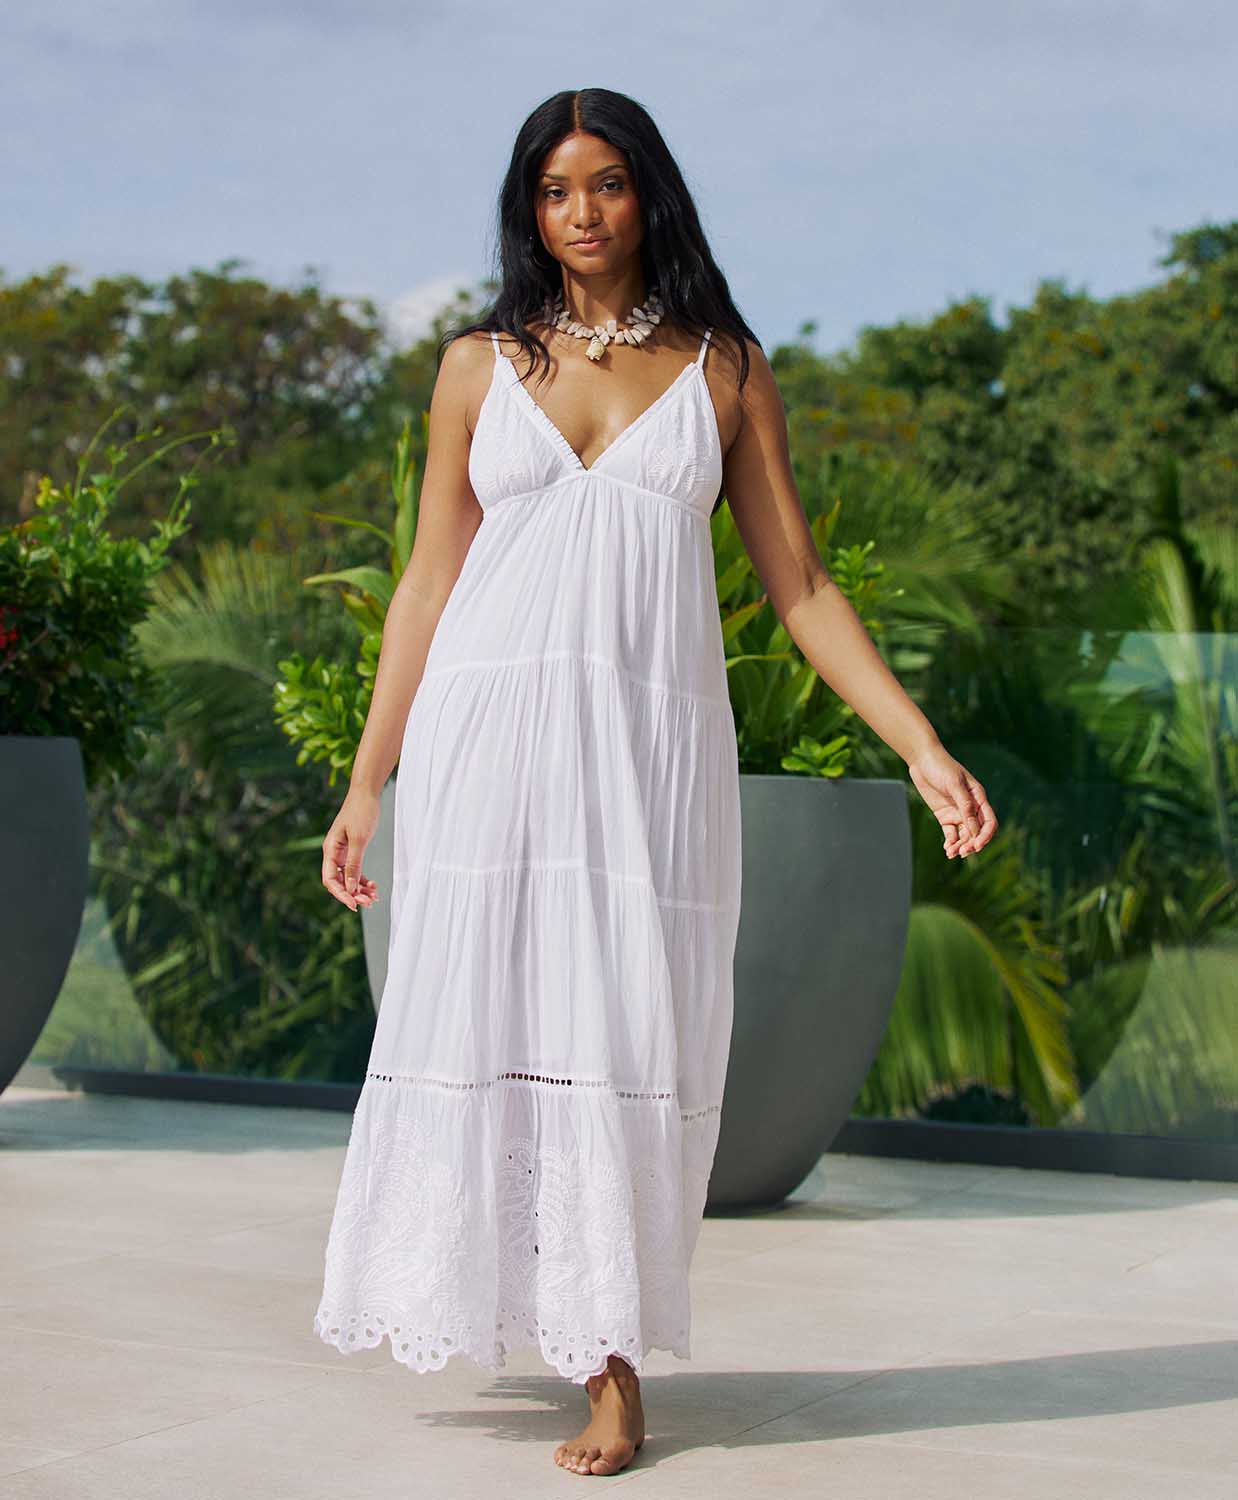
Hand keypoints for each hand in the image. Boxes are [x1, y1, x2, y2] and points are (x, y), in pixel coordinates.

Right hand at [322, 787, 381, 910]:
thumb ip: (353, 864)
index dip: (341, 894)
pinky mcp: (352, 849)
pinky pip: (354, 870)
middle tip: (370, 902)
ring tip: (374, 896)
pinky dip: (363, 879)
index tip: (355, 904)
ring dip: (359, 889)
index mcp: (330, 850)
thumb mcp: (359, 839)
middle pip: (338, 881)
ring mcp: (342, 852)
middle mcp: (333, 853)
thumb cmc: (362, 812)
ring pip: (348, 877)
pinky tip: (373, 886)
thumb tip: (350, 887)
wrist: (367, 792)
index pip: (330, 880)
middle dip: (353, 894)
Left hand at [906, 741, 996, 858]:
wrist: (922, 759)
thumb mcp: (955, 785)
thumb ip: (965, 806)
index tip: (977, 845)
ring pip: (964, 835)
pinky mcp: (944, 815)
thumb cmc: (941, 767)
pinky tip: (947, 848)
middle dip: (971, 844)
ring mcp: (957, 812)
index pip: (989, 822)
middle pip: (976, 832)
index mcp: (978, 798)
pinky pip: (951, 833)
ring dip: (960, 845)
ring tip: (951, 852)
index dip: (985, 835)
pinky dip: (950, 842)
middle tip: (961, 852)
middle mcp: (970, 807)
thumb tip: (974, 828)